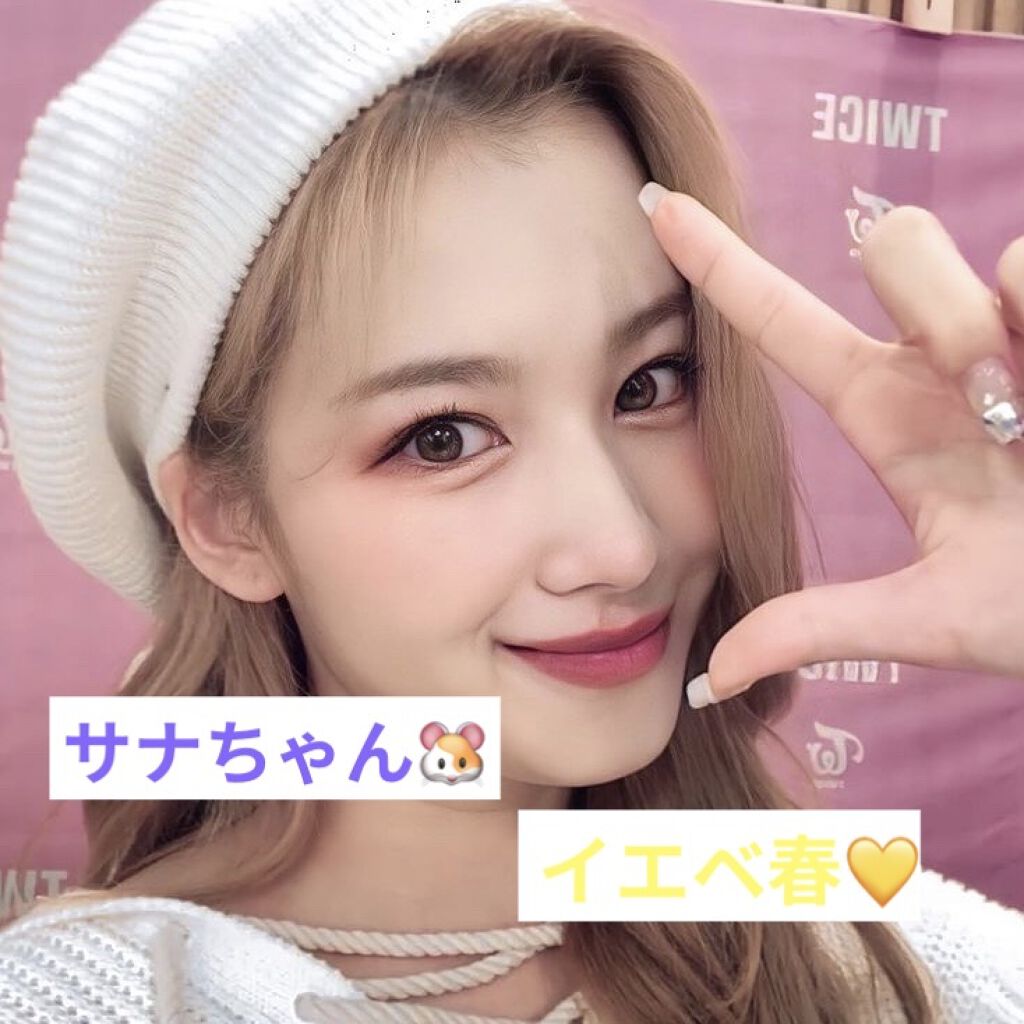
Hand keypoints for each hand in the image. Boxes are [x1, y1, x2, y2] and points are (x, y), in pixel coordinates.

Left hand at [636, 183, 1023, 707]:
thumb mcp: (930, 618)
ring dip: (1005, 334)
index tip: (656, 205)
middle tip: (996, 411)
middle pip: (894, 241)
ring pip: (990, 250)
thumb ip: (820, 627)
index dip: (719, 262)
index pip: (782, 321)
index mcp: (887, 411)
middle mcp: (945, 354)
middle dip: (935, 308)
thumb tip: (710, 679)